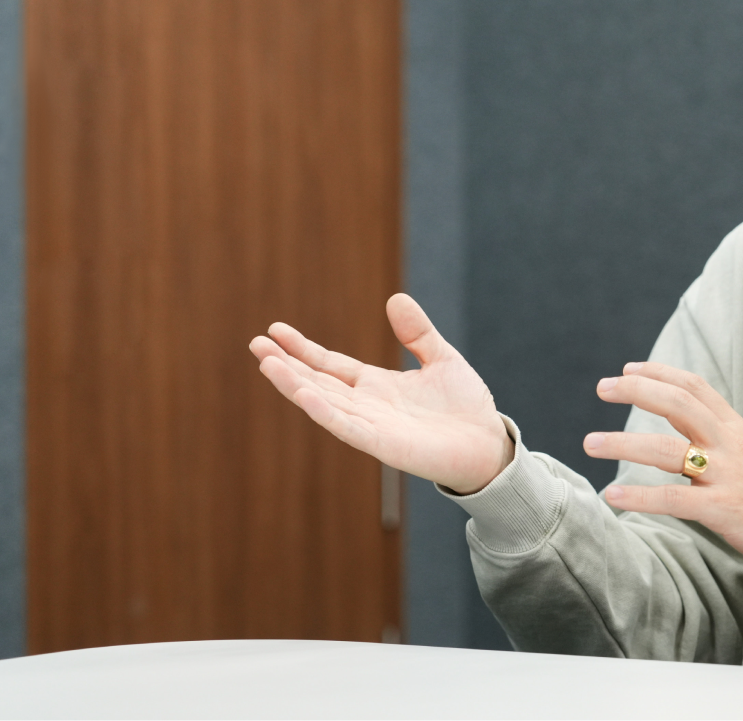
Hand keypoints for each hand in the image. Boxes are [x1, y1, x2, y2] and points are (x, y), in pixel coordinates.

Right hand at [251, 294, 510, 494]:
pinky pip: (345, 426)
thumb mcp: (442, 358)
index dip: (303, 348)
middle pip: (317, 380)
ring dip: (294, 384)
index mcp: (376, 385)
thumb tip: (396, 298)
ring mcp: (370, 425)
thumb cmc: (466, 407)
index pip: (330, 364)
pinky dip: (323, 410)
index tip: (275, 330)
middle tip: (255, 343)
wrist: (488, 444)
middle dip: (286, 364)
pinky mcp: (382, 443)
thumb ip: (418, 332)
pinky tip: (303, 393)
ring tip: (266, 363)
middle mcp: (366, 405)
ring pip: (323, 402)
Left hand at [584, 361, 742, 588]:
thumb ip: (727, 450)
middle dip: (636, 390)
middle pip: (677, 402)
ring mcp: (726, 476)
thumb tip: (692, 452)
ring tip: (590, 443)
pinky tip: (612, 495)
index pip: (696, 387)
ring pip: (665, 449)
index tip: (629, 368)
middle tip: (602, 386)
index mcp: (738, 430)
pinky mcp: (725, 510)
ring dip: (622, 443)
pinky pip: (673, 500)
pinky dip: (639, 496)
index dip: (660, 372)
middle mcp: (730, 445)